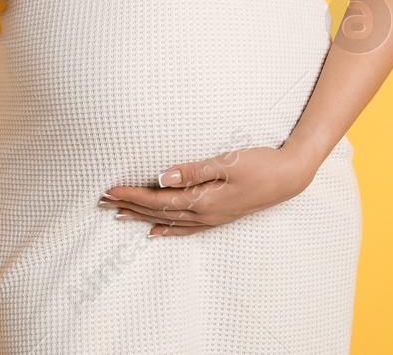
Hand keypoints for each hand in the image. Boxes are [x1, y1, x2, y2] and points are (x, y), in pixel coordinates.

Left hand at [98, 145, 315, 236]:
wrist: (289, 178)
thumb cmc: (260, 164)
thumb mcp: (227, 162)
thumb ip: (193, 170)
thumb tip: (162, 177)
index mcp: (203, 200)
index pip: (158, 199)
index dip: (132, 195)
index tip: (109, 190)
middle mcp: (204, 214)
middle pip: (158, 212)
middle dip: (129, 206)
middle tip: (103, 201)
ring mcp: (212, 218)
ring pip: (168, 221)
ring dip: (142, 217)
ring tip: (119, 215)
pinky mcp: (219, 216)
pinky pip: (186, 228)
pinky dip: (167, 229)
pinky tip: (155, 231)